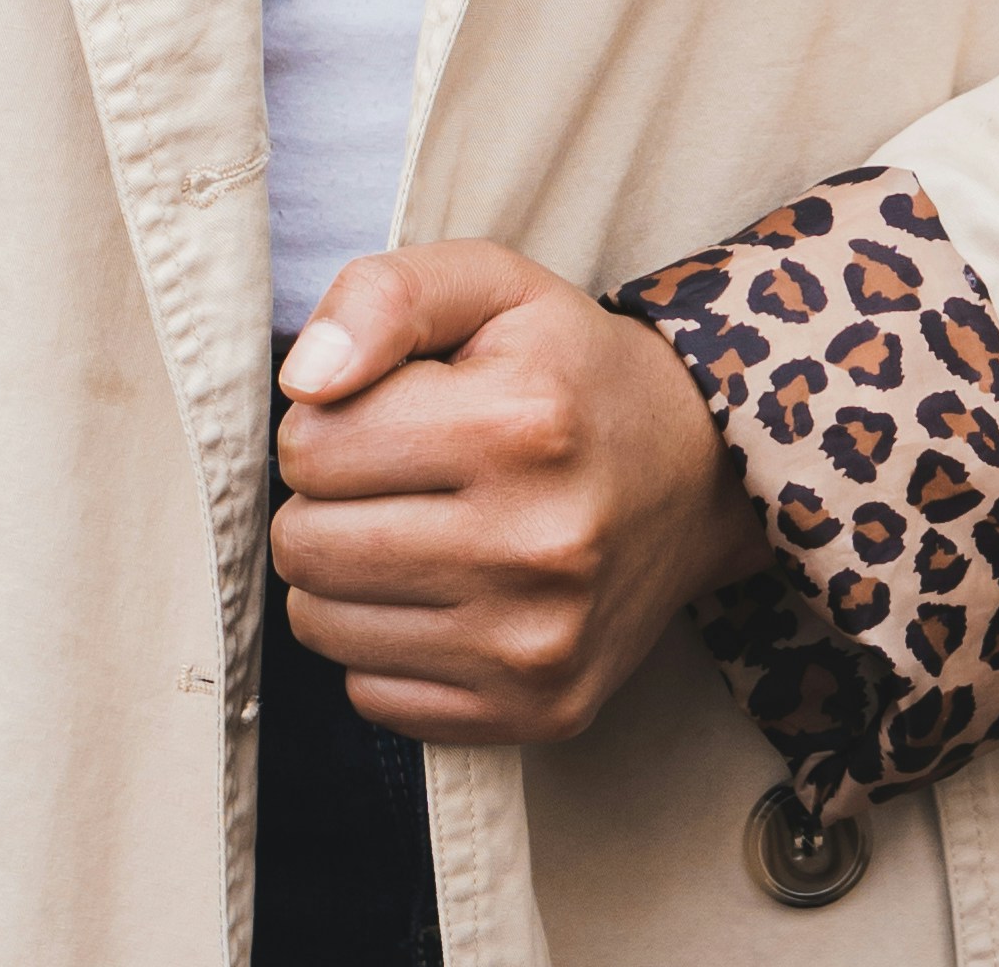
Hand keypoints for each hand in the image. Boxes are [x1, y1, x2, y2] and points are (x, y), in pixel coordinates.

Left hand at [270, 237, 770, 749]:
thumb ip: (384, 297)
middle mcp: (535, 544)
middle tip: (386, 477)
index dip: (323, 420)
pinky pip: (372, 696)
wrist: (695, 473)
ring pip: (324, 627)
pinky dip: (383, 645)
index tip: (378, 413)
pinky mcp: (538, 712)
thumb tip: (302, 380)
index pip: (311, 446)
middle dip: (320, 501)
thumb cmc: (567, 369)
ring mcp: (538, 644)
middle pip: (306, 544)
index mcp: (517, 423)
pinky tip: (439, 595)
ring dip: (342, 576)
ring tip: (408, 530)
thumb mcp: (491, 286)